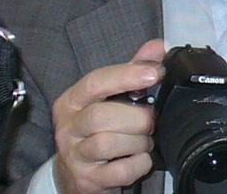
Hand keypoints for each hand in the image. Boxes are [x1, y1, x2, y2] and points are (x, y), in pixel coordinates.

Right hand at [52, 39, 165, 193]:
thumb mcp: (109, 97)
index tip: (155, 73)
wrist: (75, 173)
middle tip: (151, 120)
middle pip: (101, 116)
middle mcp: (68, 127)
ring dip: (137, 141)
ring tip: (145, 140)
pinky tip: (140, 158)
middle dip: (136, 118)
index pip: (96, 82)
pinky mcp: (86, 181)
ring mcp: (75, 156)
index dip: (127, 75)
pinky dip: (138, 164)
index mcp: (72, 101)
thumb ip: (132, 70)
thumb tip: (158, 46)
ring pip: (107, 144)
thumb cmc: (96, 127)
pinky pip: (119, 171)